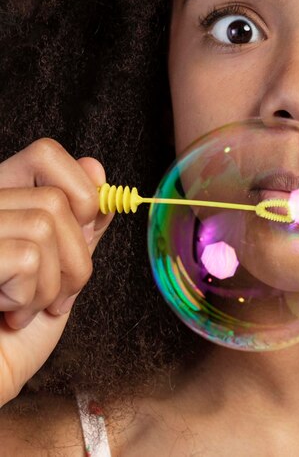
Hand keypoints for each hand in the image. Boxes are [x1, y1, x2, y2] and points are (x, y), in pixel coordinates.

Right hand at [0, 138, 113, 406]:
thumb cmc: (13, 337)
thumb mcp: (58, 271)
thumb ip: (78, 223)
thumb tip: (97, 170)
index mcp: (0, 204)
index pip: (45, 153)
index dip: (80, 189)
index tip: (84, 230)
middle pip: (56, 199)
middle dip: (76, 258)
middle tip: (56, 295)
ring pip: (45, 224)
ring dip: (54, 282)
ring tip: (30, 309)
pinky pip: (25, 256)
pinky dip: (32, 295)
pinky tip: (9, 315)